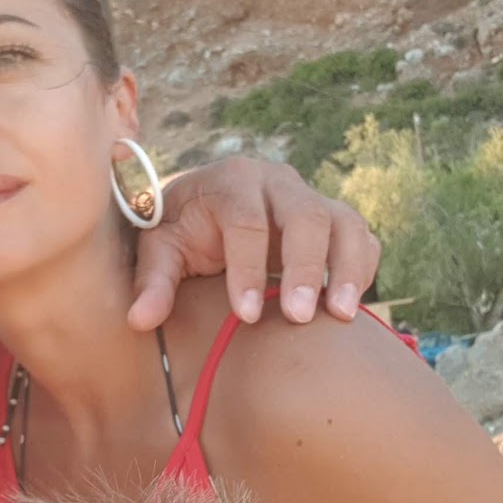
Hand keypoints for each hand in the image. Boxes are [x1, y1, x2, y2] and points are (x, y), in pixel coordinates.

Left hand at [127, 156, 380, 330]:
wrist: (208, 206)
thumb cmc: (182, 228)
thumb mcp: (160, 248)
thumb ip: (152, 281)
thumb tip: (140, 321)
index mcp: (231, 181)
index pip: (247, 221)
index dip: (248, 269)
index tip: (245, 316)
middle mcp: (278, 182)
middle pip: (306, 215)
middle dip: (305, 267)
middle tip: (298, 317)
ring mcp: (311, 199)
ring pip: (344, 222)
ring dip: (346, 268)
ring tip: (341, 315)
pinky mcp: (334, 221)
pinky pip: (361, 238)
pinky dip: (362, 268)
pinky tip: (349, 307)